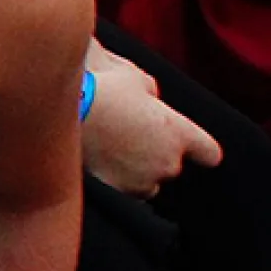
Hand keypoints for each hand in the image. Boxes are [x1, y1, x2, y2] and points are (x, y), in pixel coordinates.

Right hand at [81, 42, 219, 195]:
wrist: (61, 112)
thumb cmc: (99, 89)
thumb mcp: (132, 76)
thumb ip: (150, 91)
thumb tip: (148, 96)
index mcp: (178, 133)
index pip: (209, 153)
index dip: (201, 149)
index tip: (195, 149)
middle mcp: (166, 163)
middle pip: (172, 167)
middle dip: (155, 155)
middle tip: (129, 136)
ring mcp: (141, 182)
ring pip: (147, 183)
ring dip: (136, 172)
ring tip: (111, 152)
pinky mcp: (116, 194)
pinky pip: (122, 191)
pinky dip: (113, 180)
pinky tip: (97, 163)